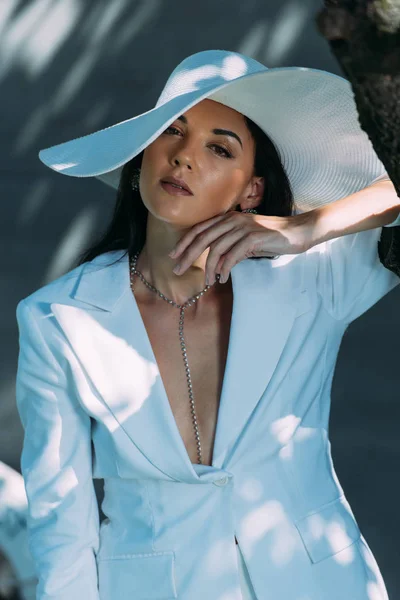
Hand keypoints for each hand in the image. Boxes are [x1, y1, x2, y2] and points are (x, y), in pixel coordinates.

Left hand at [169, 210, 311, 283]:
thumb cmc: (273, 237)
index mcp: (229, 218)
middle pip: (202, 238)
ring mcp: (243, 228)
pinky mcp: (254, 237)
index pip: (200, 229)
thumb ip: (231, 248)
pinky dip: (225, 268)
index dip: (184, 242)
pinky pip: (232, 255)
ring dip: (208, 267)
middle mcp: (233, 220)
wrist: (299, 231)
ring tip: (206, 282)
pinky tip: (222, 278)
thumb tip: (216, 265)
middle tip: (177, 270)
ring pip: (216, 248)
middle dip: (187, 255)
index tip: (173, 256)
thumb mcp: (248, 241)